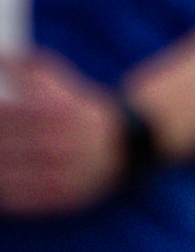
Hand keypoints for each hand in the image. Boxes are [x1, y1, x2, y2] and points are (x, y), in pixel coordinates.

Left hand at [0, 52, 126, 215]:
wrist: (125, 144)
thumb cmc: (83, 109)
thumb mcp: (62, 79)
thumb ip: (27, 65)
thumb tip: (1, 54)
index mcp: (52, 111)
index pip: (2, 114)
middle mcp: (53, 144)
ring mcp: (56, 173)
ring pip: (2, 173)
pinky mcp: (58, 197)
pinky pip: (16, 197)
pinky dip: (1, 190)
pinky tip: (0, 175)